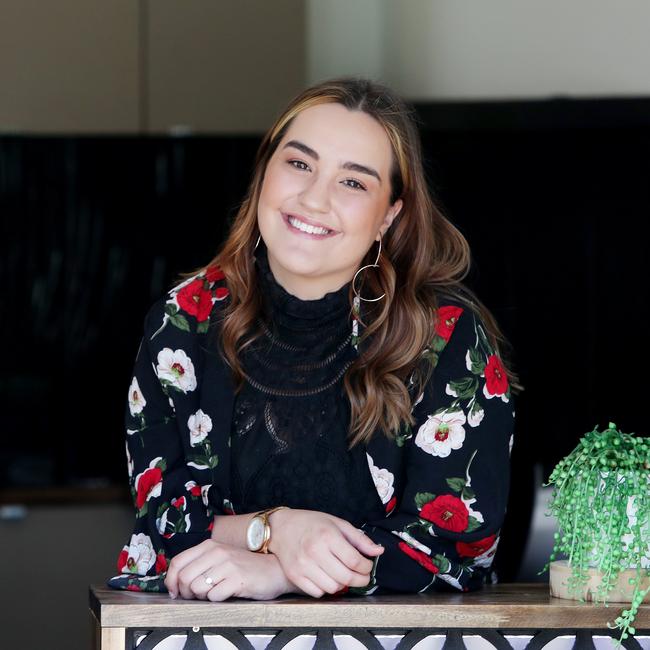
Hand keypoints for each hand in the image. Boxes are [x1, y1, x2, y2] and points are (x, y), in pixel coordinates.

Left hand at [164, 539, 293, 600]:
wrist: (273, 570)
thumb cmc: (243, 567)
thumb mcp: (219, 558)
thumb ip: (199, 564)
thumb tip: (174, 583)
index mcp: (210, 545)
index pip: (177, 562)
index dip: (171, 580)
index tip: (175, 591)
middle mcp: (218, 552)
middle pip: (184, 577)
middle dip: (186, 592)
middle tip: (196, 596)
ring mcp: (228, 565)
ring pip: (197, 588)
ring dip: (201, 597)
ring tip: (213, 593)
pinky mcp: (238, 579)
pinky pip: (214, 596)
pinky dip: (216, 600)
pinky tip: (226, 594)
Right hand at [268, 509, 383, 596]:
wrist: (281, 527)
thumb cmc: (310, 523)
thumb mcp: (337, 523)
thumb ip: (359, 539)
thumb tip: (378, 551)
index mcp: (328, 535)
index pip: (354, 560)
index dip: (366, 567)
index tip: (368, 566)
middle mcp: (315, 551)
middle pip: (346, 577)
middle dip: (360, 579)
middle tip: (362, 576)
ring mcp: (303, 565)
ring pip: (333, 587)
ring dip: (343, 584)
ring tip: (344, 575)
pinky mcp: (295, 575)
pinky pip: (318, 592)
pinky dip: (327, 588)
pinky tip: (328, 577)